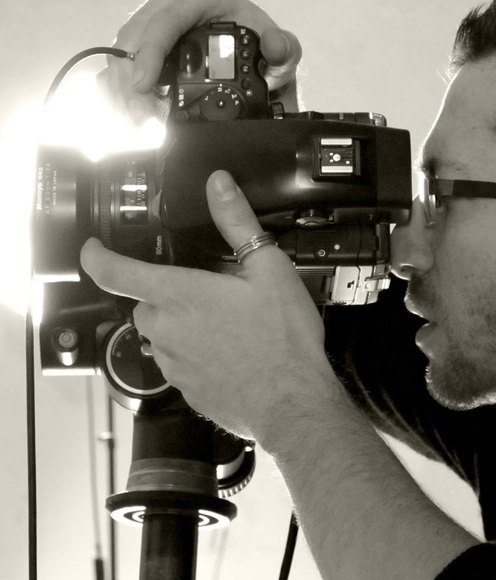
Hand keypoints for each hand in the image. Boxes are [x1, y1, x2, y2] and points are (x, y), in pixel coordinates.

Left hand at [81, 171, 332, 439]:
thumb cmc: (283, 339)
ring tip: (227, 328)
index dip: (96, 256)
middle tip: (209, 295)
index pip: (115, 272)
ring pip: (162, 335)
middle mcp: (167, 330)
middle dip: (168, 295)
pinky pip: (179, 365)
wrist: (292, 402)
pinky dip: (195, 355)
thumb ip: (237, 223)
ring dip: (183, 326)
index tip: (93, 249)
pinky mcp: (186, 390)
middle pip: (146, 304)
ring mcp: (174, 364)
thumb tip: (219, 186)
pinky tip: (230, 354)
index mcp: (180, 295)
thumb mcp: (268, 269)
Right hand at [100, 0, 302, 122]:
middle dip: (130, 83)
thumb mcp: (279, 50)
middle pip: (132, 40)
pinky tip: (128, 118)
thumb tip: (276, 46)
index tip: (145, 85)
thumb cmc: (261, 51)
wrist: (256, 65)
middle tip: (143, 120)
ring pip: (121, 56)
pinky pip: (120, 70)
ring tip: (138, 125)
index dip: (149, 51)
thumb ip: (283, 50)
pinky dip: (118, 94)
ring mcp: (154, 37)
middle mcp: (169, 16)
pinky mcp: (147, 57)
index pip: (165, 20)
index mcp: (198, 5)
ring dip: (122, 93)